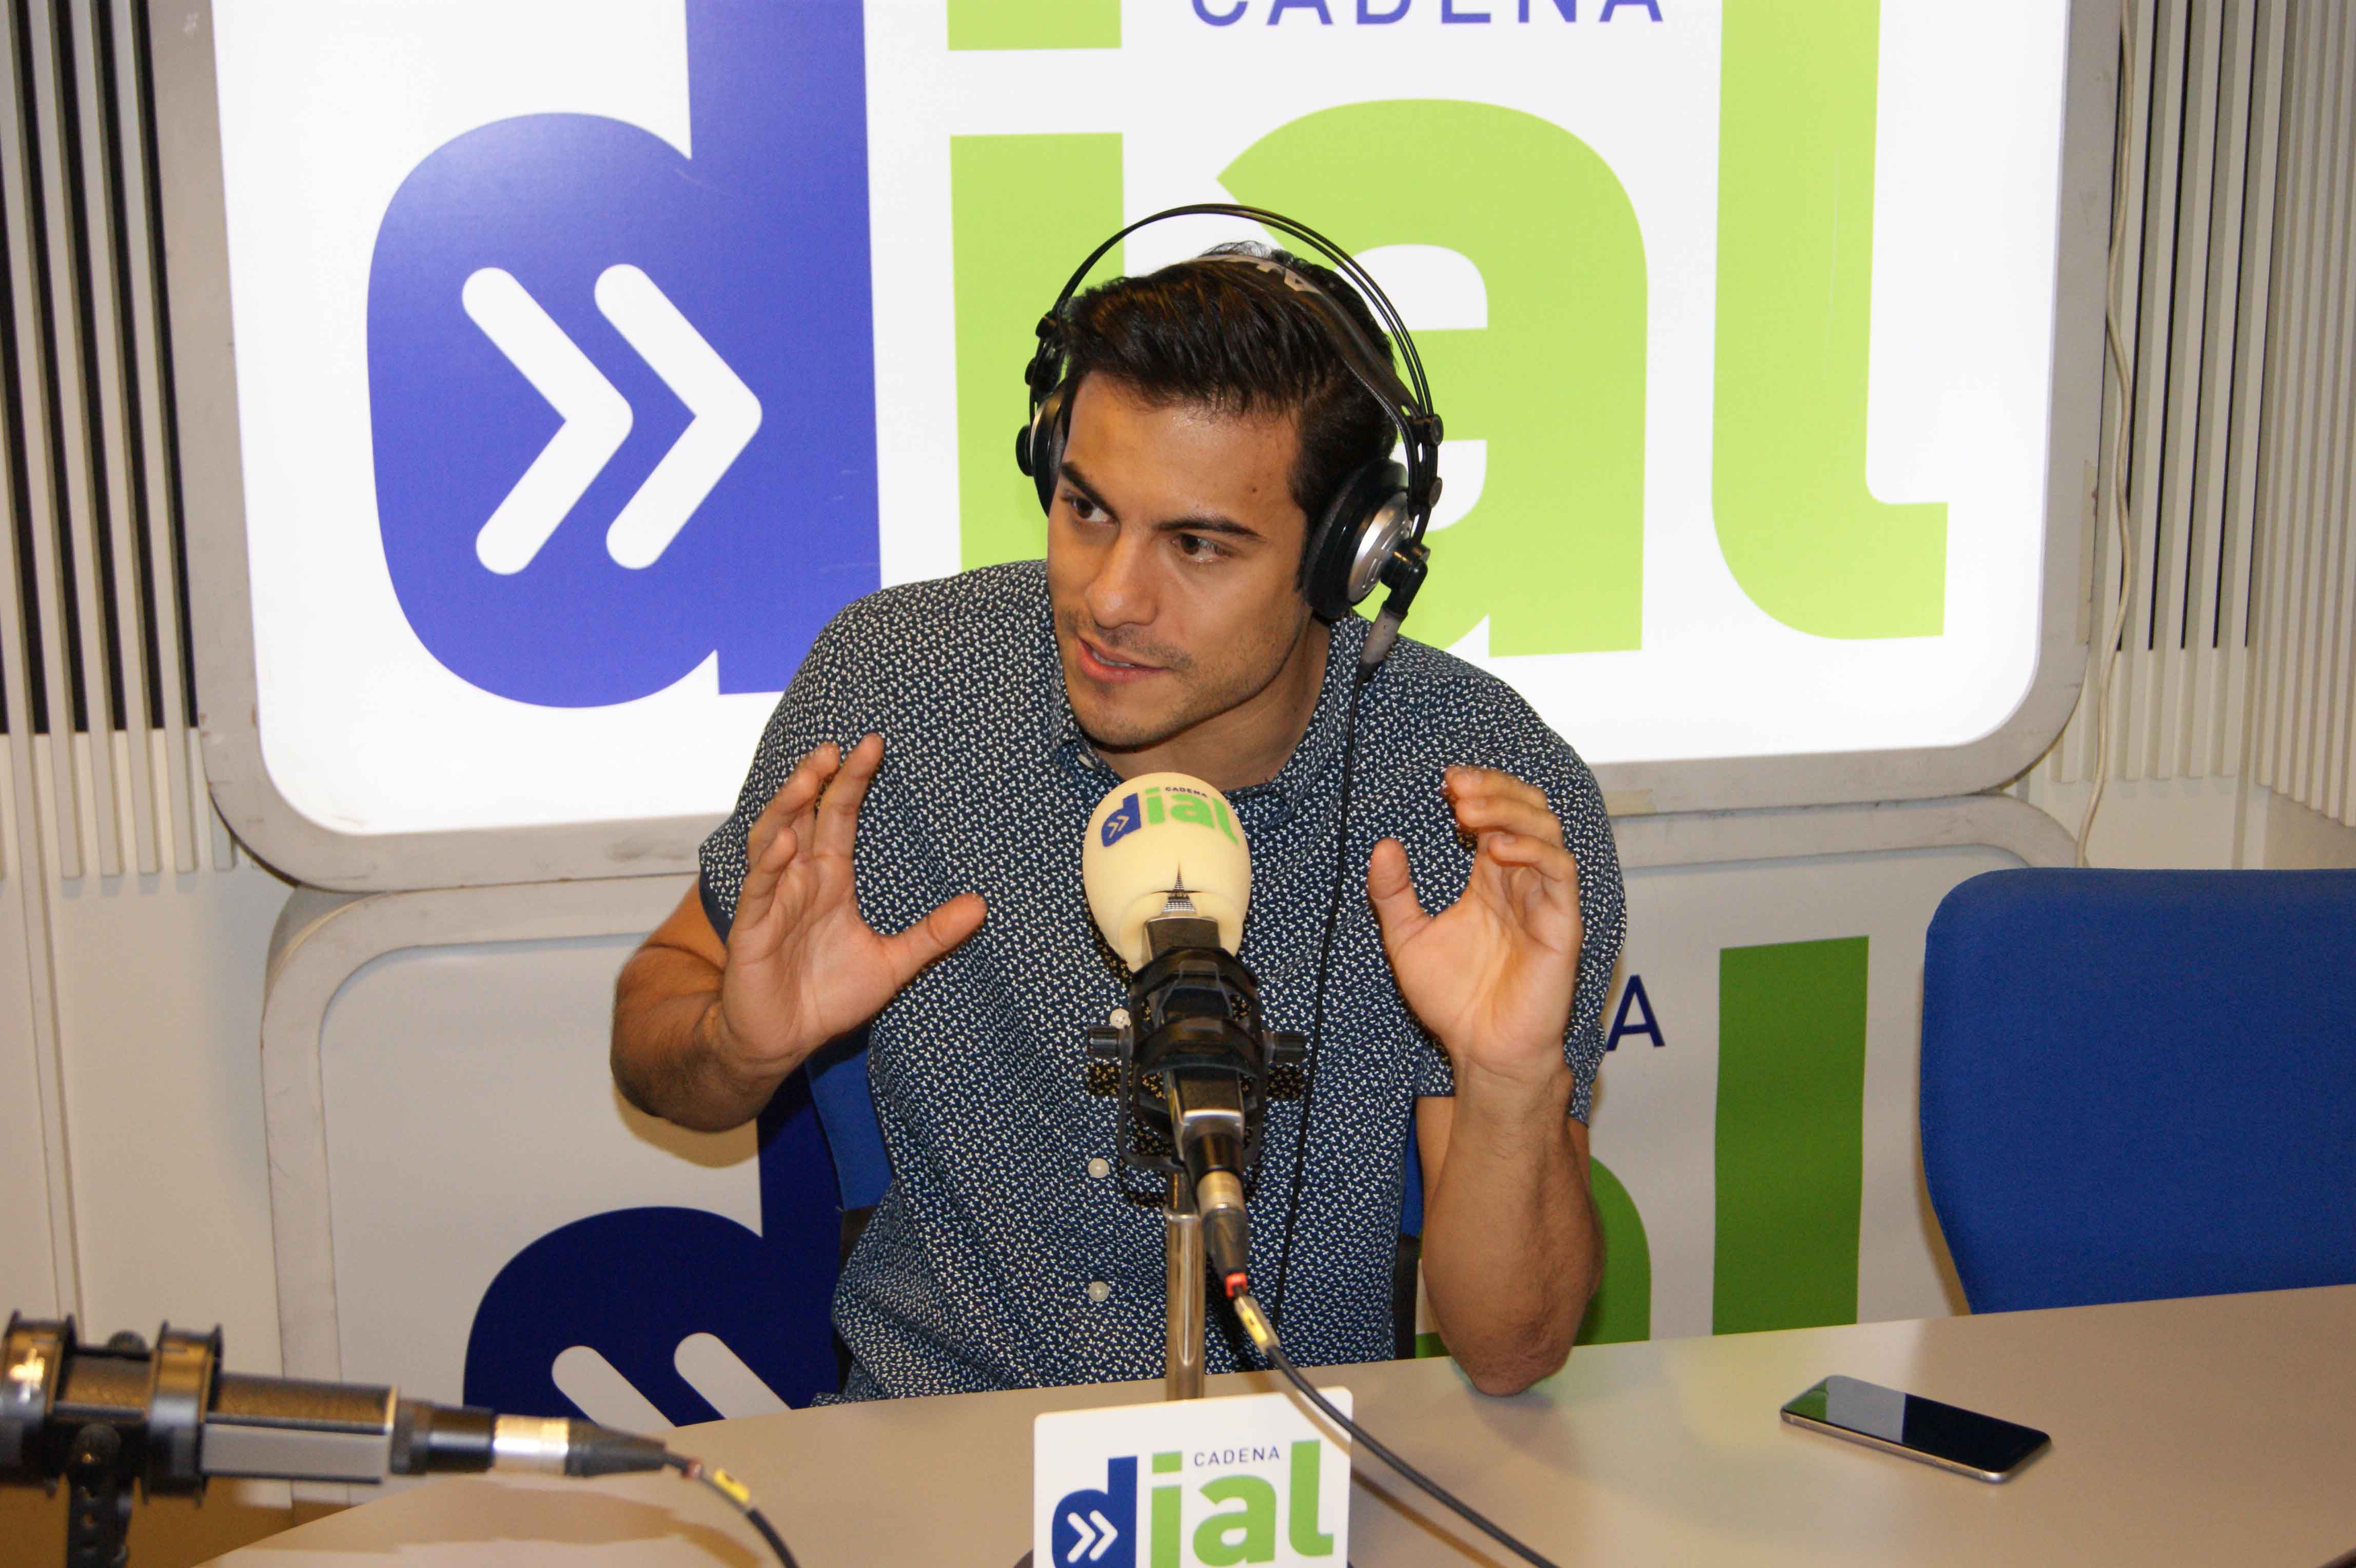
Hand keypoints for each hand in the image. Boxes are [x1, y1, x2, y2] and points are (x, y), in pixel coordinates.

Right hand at [714, 733, 985, 1081]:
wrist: (784, 1040)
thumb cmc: (828, 996)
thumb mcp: (892, 963)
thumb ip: (932, 935)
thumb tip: (982, 906)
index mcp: (829, 878)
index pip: (839, 817)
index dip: (852, 781)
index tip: (873, 745)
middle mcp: (798, 880)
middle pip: (803, 815)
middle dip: (816, 779)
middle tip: (837, 746)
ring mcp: (771, 901)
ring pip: (772, 839)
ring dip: (787, 807)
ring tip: (809, 776)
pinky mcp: (751, 930)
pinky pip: (758, 890)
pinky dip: (769, 864)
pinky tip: (784, 841)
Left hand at [1367, 766, 1583, 1091]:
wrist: (1481, 1049)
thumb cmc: (1453, 1000)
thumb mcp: (1407, 939)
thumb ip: (1393, 895)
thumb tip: (1383, 846)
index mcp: (1491, 879)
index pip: (1496, 815)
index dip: (1477, 790)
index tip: (1444, 783)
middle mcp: (1521, 881)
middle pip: (1527, 810)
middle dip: (1496, 788)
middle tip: (1457, 785)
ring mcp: (1545, 899)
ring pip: (1547, 830)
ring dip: (1510, 810)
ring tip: (1468, 808)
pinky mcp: (1562, 924)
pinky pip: (1560, 872)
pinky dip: (1533, 852)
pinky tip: (1497, 848)